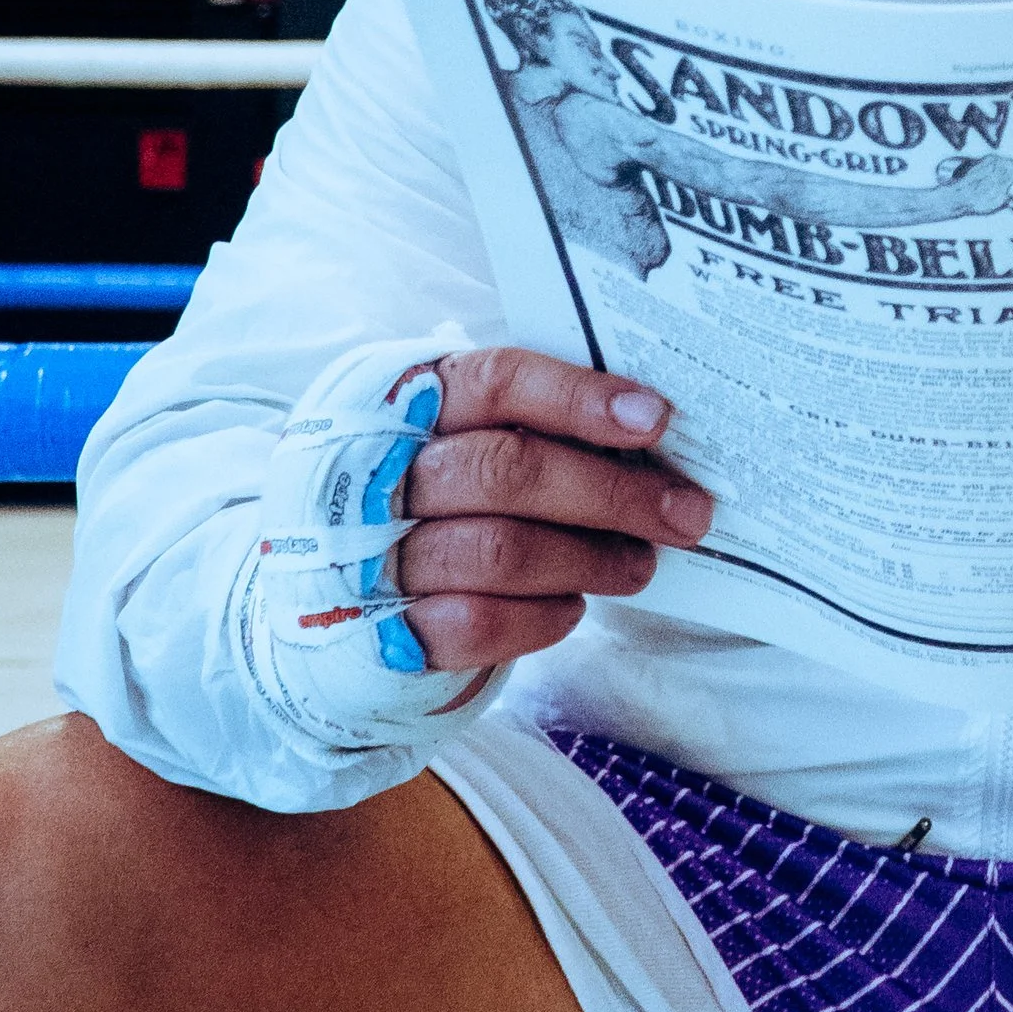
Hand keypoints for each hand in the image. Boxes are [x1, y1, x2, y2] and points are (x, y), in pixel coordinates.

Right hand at [397, 347, 712, 680]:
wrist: (328, 587)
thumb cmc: (430, 495)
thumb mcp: (461, 435)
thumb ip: (533, 426)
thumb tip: (650, 438)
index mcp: (411, 403)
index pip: (497, 381)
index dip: (579, 397)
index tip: (656, 419)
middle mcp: (383, 473)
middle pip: (507, 470)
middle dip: (611, 493)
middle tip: (685, 513)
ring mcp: (376, 554)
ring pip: (500, 551)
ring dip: (589, 559)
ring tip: (639, 564)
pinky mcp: (387, 630)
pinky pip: (478, 623)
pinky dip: (541, 616)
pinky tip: (572, 606)